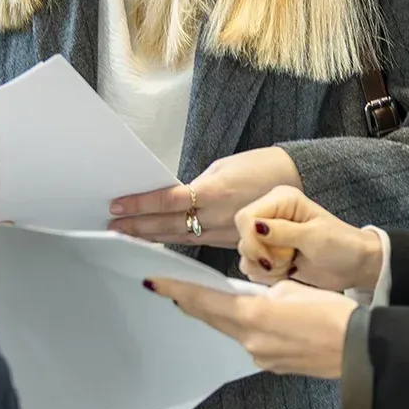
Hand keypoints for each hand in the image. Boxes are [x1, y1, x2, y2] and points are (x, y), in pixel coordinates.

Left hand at [109, 147, 301, 247]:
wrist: (297, 180)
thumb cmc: (260, 166)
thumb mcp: (223, 167)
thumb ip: (198, 186)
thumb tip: (175, 198)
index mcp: (214, 191)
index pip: (167, 201)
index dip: (140, 205)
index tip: (118, 206)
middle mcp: (217, 216)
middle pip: (168, 225)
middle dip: (138, 226)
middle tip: (112, 227)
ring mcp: (225, 233)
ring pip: (180, 238)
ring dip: (151, 237)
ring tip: (126, 236)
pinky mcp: (231, 241)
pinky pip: (197, 243)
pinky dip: (175, 241)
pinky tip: (158, 241)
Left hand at [147, 277, 356, 378]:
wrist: (358, 347)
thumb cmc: (330, 312)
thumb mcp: (292, 288)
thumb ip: (264, 290)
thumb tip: (253, 295)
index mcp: (252, 317)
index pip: (203, 300)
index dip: (177, 289)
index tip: (153, 281)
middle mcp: (250, 341)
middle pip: (211, 317)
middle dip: (190, 301)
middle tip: (169, 286)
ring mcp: (261, 356)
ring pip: (229, 328)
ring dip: (216, 312)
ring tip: (203, 295)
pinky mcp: (273, 363)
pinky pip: (247, 339)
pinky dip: (240, 324)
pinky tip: (244, 314)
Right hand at [234, 186, 381, 290]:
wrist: (356, 265)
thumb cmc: (342, 245)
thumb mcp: (314, 237)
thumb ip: (282, 232)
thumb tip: (254, 227)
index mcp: (281, 200)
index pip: (246, 217)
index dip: (252, 240)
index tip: (269, 259)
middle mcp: (271, 214)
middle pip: (242, 236)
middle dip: (260, 256)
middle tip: (286, 261)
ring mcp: (270, 235)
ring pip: (246, 254)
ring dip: (266, 268)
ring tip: (290, 265)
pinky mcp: (270, 254)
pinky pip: (253, 267)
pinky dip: (267, 275)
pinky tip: (287, 271)